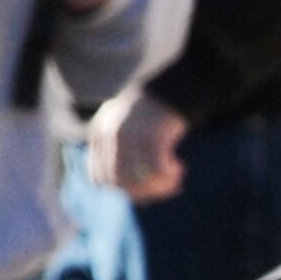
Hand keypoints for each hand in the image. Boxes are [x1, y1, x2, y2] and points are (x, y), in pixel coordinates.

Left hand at [90, 88, 186, 202]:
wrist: (176, 83)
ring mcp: (131, 134)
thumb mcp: (130, 130)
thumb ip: (124, 154)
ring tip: (176, 181)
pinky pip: (158, 169)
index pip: (99, 177)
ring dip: (159, 186)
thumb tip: (137, 195)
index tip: (144, 192)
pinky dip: (170, 175)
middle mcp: (111, 134)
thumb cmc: (156, 111)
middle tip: (166, 190)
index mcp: (99, 132)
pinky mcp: (153, 135)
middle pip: (119, 181)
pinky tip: (181, 168)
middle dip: (143, 193)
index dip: (121, 190)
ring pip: (138, 179)